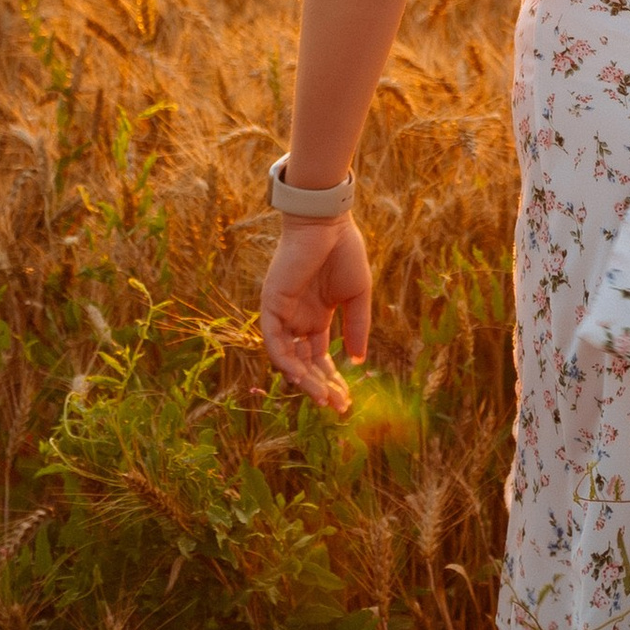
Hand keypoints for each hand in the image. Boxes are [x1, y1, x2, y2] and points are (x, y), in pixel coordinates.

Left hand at [260, 214, 372, 415]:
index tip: (347, 401)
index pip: (320, 358)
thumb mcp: (357, 297)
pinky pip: (274, 342)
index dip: (333, 380)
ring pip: (288, 359)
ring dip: (304, 381)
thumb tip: (358, 362)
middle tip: (338, 406)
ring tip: (323, 398)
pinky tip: (302, 378)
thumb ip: (357, 328)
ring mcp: (283, 314)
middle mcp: (297, 320)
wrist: (328, 223)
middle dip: (321, 386)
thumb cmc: (344, 252)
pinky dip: (285, 362)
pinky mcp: (271, 305)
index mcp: (317, 318)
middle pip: (305, 364)